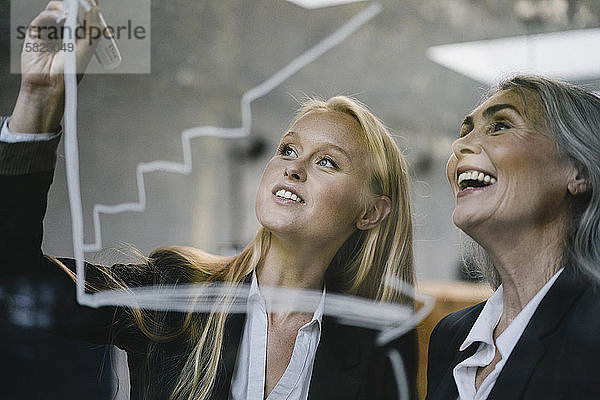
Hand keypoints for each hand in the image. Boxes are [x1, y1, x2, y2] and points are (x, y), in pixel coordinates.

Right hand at [10, 1, 100, 132]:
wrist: (51, 85)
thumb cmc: (68, 73)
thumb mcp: (86, 50)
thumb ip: (92, 31)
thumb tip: (96, 12)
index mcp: (77, 37)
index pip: (82, 17)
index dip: (87, 8)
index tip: (94, 2)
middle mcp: (63, 32)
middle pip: (68, 10)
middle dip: (76, 5)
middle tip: (84, 2)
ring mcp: (49, 31)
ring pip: (55, 10)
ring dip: (65, 8)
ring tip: (73, 12)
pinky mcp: (36, 32)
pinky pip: (43, 17)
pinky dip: (52, 14)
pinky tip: (61, 18)